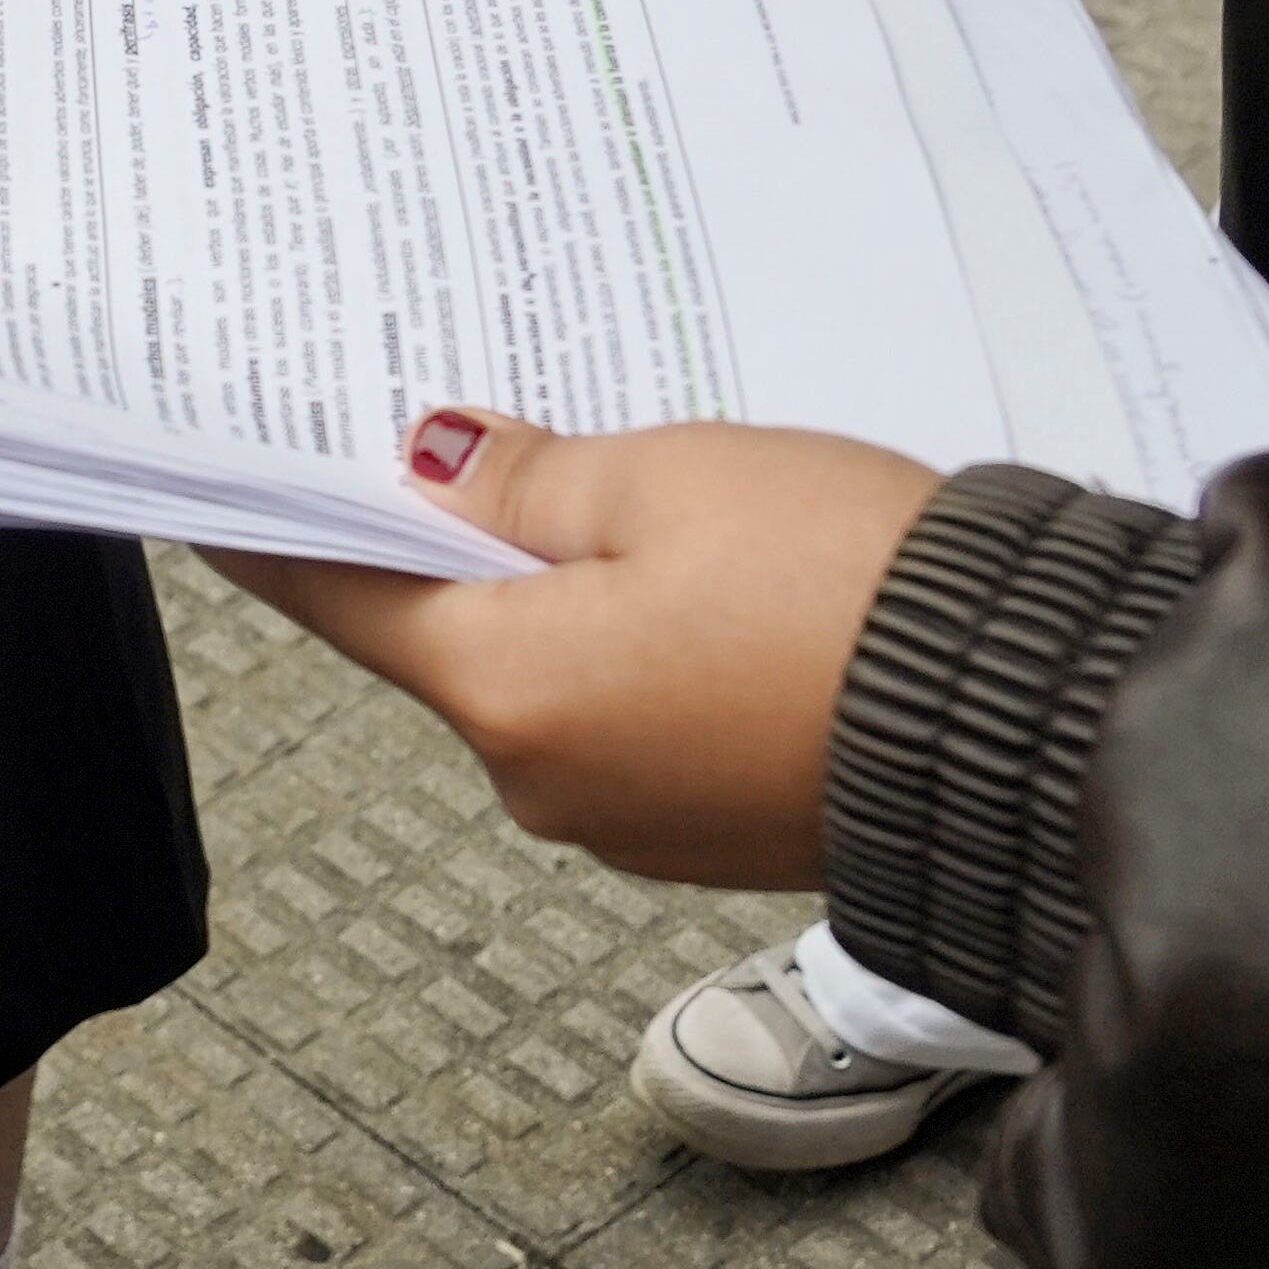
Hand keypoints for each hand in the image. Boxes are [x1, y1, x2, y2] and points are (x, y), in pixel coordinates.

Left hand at [210, 409, 942, 888]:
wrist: (1038, 727)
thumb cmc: (857, 596)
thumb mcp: (671, 482)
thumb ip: (530, 481)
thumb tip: (435, 468)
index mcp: (505, 693)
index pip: (341, 598)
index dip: (283, 524)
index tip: (230, 478)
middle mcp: (542, 782)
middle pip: (451, 638)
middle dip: (465, 544)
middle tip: (480, 438)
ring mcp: (628, 822)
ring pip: (554, 677)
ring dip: (572, 595)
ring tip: (646, 500)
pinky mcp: (711, 830)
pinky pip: (636, 718)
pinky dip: (647, 650)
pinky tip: (716, 587)